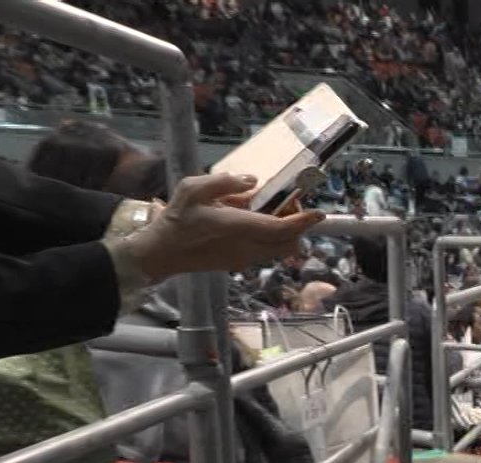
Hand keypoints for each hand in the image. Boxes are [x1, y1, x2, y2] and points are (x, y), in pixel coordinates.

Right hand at [125, 173, 324, 281]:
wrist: (163, 254)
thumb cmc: (176, 220)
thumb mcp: (192, 189)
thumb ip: (223, 182)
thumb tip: (253, 180)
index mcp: (235, 227)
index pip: (280, 228)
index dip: (303, 221)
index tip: (318, 212)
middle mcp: (246, 247)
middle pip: (289, 242)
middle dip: (298, 224)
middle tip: (289, 203)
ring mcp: (246, 259)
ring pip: (282, 250)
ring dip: (286, 231)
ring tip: (271, 209)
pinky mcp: (242, 264)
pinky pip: (270, 252)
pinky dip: (274, 237)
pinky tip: (255, 221)